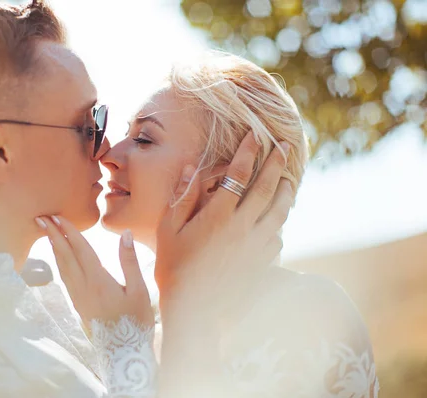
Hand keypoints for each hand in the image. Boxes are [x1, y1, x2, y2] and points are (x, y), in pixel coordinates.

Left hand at [35, 216, 153, 329]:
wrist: (123, 352)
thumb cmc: (135, 321)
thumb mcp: (139, 290)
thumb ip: (129, 261)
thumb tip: (125, 234)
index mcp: (98, 281)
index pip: (80, 249)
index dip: (69, 231)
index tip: (58, 217)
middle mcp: (83, 287)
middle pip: (65, 255)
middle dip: (54, 235)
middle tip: (42, 218)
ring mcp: (78, 296)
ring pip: (62, 266)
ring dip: (54, 247)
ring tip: (47, 232)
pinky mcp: (78, 304)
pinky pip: (64, 277)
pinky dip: (59, 262)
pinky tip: (58, 257)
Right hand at [155, 132, 294, 397]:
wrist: (192, 309)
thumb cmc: (173, 268)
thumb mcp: (169, 230)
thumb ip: (182, 197)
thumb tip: (192, 166)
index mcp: (218, 217)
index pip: (237, 176)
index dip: (248, 152)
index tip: (256, 135)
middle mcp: (242, 228)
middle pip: (266, 189)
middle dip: (276, 164)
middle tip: (284, 146)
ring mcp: (255, 247)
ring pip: (279, 212)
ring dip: (285, 192)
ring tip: (288, 179)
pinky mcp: (261, 263)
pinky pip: (277, 238)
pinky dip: (279, 224)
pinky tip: (276, 221)